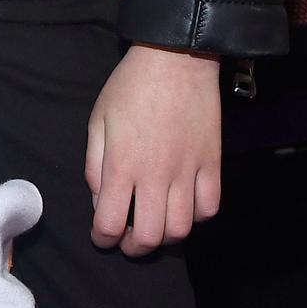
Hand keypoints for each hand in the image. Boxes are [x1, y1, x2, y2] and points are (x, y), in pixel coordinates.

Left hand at [86, 43, 221, 255]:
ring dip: (165, 238)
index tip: (101, 236)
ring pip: (182, 229)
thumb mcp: (98, 120)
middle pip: (149, 237)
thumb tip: (100, 200)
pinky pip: (209, 207)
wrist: (176, 59)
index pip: (110, 224)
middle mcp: (156, 175)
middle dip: (133, 248)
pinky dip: (196, 217)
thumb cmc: (130, 87)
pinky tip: (183, 208)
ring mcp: (188, 171)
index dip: (102, 239)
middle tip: (127, 241)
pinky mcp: (212, 164)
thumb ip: (95, 165)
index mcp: (122, 166)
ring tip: (155, 228)